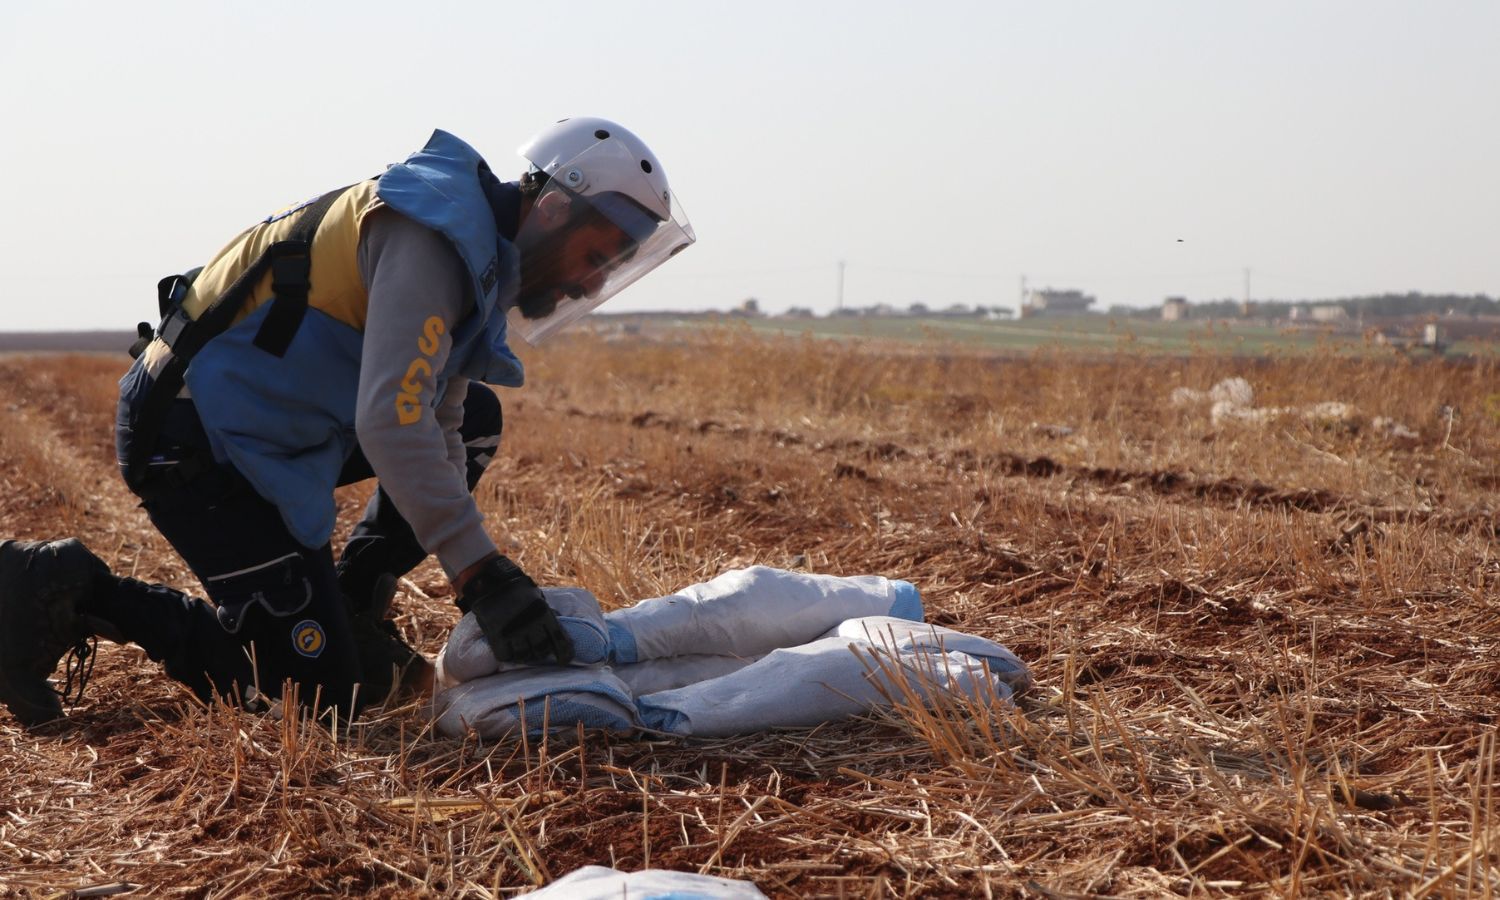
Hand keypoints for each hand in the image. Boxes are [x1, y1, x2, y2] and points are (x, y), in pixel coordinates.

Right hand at [457, 555, 574, 664]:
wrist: (492, 582)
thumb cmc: (518, 589)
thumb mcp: (538, 597)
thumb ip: (548, 613)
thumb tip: (558, 628)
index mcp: (543, 613)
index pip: (559, 640)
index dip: (564, 654)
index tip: (564, 661)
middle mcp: (531, 624)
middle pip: (541, 650)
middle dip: (541, 653)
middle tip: (538, 652)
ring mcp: (513, 631)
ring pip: (524, 655)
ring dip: (526, 656)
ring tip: (524, 653)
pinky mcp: (497, 635)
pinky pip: (506, 655)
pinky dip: (509, 656)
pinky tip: (510, 653)